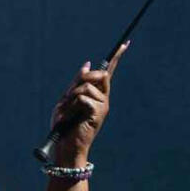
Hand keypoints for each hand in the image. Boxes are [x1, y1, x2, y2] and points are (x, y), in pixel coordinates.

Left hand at [49, 40, 129, 157]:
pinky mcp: (98, 113)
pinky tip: (71, 117)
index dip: (116, 57)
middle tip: (70, 95)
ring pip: (87, 86)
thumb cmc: (64, 126)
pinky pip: (83, 98)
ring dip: (72, 97)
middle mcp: (103, 99)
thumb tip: (88, 63)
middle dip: (82, 78)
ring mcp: (102, 106)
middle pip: (99, 74)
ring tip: (68, 111)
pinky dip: (72, 105)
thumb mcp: (67, 100)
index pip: (108, 72)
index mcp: (97, 95)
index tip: (125, 43)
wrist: (66, 146)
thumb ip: (76, 83)